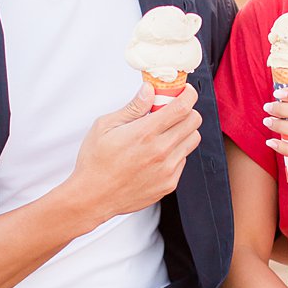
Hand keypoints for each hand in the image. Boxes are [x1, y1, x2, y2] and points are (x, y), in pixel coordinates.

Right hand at [70, 82, 201, 225]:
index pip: (183, 107)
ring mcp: (168, 170)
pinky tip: (156, 154)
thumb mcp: (106, 126)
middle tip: (171, 111)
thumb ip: (133, 107)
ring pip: (193, 140)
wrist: (93, 197)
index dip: (189, 94)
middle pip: (194, 121)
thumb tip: (149, 90)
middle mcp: (161, 151)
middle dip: (186, 110)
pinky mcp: (169, 184)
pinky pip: (183, 160)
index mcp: (145, 133)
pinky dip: (176, 152)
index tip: (185, 91)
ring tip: (163, 133)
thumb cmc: (95, 162)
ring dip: (183, 131)